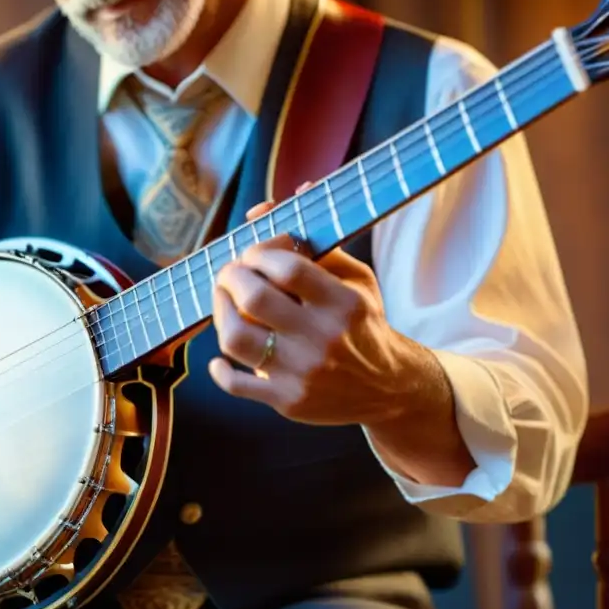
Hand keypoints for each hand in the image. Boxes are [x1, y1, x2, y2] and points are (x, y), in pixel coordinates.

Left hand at [208, 198, 417, 426]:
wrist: (389, 388)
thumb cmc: (363, 324)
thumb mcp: (355, 280)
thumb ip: (313, 244)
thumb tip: (267, 207)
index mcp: (342, 303)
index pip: (288, 268)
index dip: (260, 252)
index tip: (254, 252)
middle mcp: (323, 338)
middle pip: (254, 298)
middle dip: (231, 276)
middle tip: (231, 274)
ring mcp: (303, 372)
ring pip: (236, 338)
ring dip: (218, 313)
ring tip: (223, 303)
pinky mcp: (288, 401)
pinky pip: (236, 385)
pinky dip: (219, 370)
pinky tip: (221, 358)